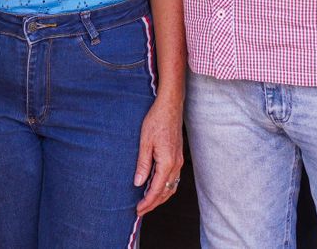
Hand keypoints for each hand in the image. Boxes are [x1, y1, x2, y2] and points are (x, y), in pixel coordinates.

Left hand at [134, 95, 184, 215]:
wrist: (170, 107)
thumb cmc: (156, 120)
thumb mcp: (145, 142)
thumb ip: (143, 164)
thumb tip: (138, 183)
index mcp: (167, 162)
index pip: (157, 190)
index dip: (147, 202)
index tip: (138, 210)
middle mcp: (176, 165)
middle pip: (165, 192)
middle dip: (153, 203)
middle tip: (140, 210)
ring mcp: (179, 161)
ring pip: (171, 187)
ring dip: (160, 197)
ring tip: (147, 203)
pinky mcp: (178, 157)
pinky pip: (173, 179)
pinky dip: (164, 188)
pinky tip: (156, 188)